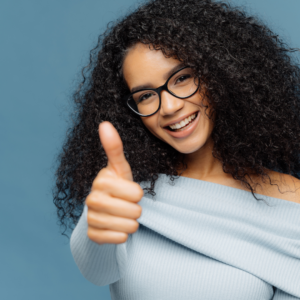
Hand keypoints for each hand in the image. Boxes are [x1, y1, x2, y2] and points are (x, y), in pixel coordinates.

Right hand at [85, 122, 142, 244]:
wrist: (106, 210)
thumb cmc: (117, 186)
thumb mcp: (120, 168)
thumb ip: (114, 147)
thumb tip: (104, 123)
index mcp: (101, 181)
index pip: (136, 193)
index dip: (138, 194)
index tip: (130, 192)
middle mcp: (92, 199)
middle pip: (133, 211)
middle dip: (137, 210)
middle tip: (129, 206)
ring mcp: (90, 218)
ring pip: (128, 226)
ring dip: (131, 223)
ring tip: (124, 216)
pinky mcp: (92, 235)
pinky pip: (118, 239)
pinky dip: (123, 235)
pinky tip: (117, 227)